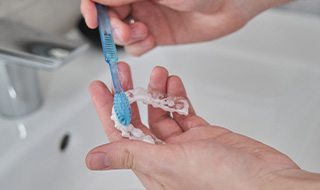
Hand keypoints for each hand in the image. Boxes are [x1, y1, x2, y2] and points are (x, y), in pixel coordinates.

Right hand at [81, 0, 289, 55]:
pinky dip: (139, 46)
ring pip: (122, 32)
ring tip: (142, 33)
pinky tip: (150, 40)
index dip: (93, 5)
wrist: (231, 2)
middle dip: (111, 24)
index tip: (91, 16)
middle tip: (122, 28)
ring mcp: (149, 17)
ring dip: (126, 37)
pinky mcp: (159, 34)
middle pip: (109, 13)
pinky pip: (138, 45)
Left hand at [86, 62, 319, 189]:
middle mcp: (165, 156)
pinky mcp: (203, 135)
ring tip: (157, 73)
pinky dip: (178, 97)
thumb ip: (131, 155)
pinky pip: (184, 112)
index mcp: (152, 166)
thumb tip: (93, 159)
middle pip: (139, 120)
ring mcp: (185, 144)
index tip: (100, 88)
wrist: (265, 180)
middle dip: (130, 94)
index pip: (120, 134)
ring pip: (163, 113)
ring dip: (157, 92)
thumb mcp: (169, 164)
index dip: (108, 109)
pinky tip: (174, 84)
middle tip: (123, 72)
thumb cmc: (224, 181)